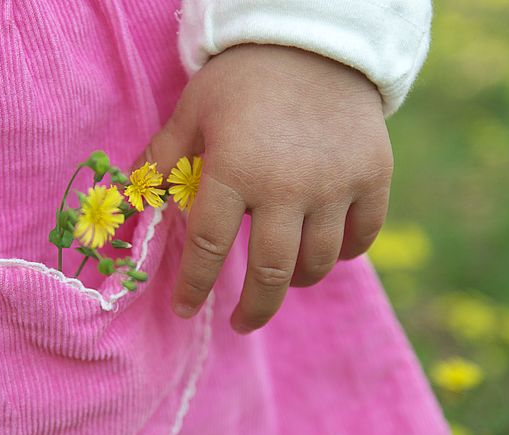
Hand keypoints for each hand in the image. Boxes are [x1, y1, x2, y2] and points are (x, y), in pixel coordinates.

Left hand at [146, 44, 392, 332]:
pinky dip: (344, 252)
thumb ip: (164, 159)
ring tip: (282, 278)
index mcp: (235, 169)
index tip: (186, 309)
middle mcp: (288, 186)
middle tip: (241, 322)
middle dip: (252, 310)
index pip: (209, 248)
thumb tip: (135, 202)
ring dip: (296, 280)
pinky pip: (362, 236)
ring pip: (318, 263)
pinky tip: (326, 248)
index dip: (195, 286)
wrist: (317, 37)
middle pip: (270, 274)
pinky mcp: (373, 176)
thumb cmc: (244, 77)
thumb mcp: (194, 110)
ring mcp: (336, 185)